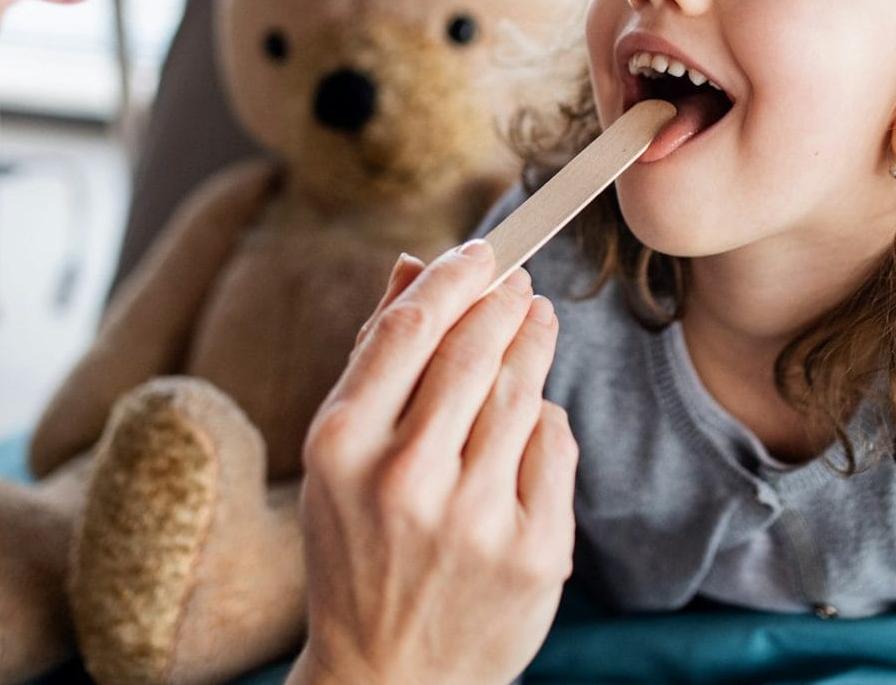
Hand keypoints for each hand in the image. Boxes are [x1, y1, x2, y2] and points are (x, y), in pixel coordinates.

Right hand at [289, 240, 576, 684]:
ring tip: (536, 324)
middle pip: (476, 350)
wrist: (389, 676)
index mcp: (342, 446)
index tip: (483, 252)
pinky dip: (545, 420)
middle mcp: (405, 480)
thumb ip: (376, 356)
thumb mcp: (340, 456)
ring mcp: (475, 520)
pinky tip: (530, 417)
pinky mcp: (534, 553)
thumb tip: (414, 263)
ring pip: (523, 392)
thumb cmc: (358, 547)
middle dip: (507, 302)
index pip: (410, 327)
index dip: (455, 276)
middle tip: (521, 284)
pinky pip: (555, 445)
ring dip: (535, 344)